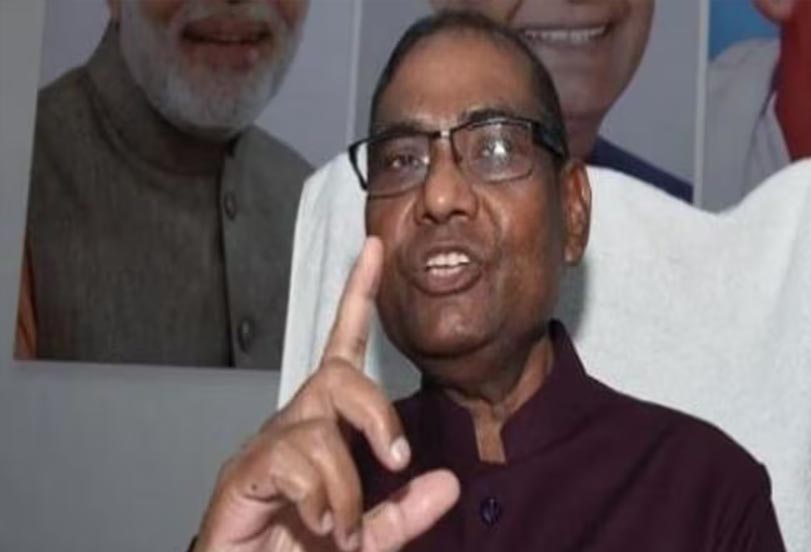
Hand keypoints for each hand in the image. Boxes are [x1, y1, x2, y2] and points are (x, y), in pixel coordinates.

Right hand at [194, 237, 459, 550]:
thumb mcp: (369, 536)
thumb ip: (405, 511)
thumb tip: (449, 484)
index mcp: (325, 429)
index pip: (343, 349)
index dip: (358, 298)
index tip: (374, 250)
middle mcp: (294, 426)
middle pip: (339, 377)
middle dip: (377, 414)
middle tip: (397, 460)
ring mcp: (265, 449)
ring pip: (321, 431)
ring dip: (347, 487)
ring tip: (342, 529)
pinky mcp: (242, 475)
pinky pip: (292, 461)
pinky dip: (320, 497)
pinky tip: (319, 523)